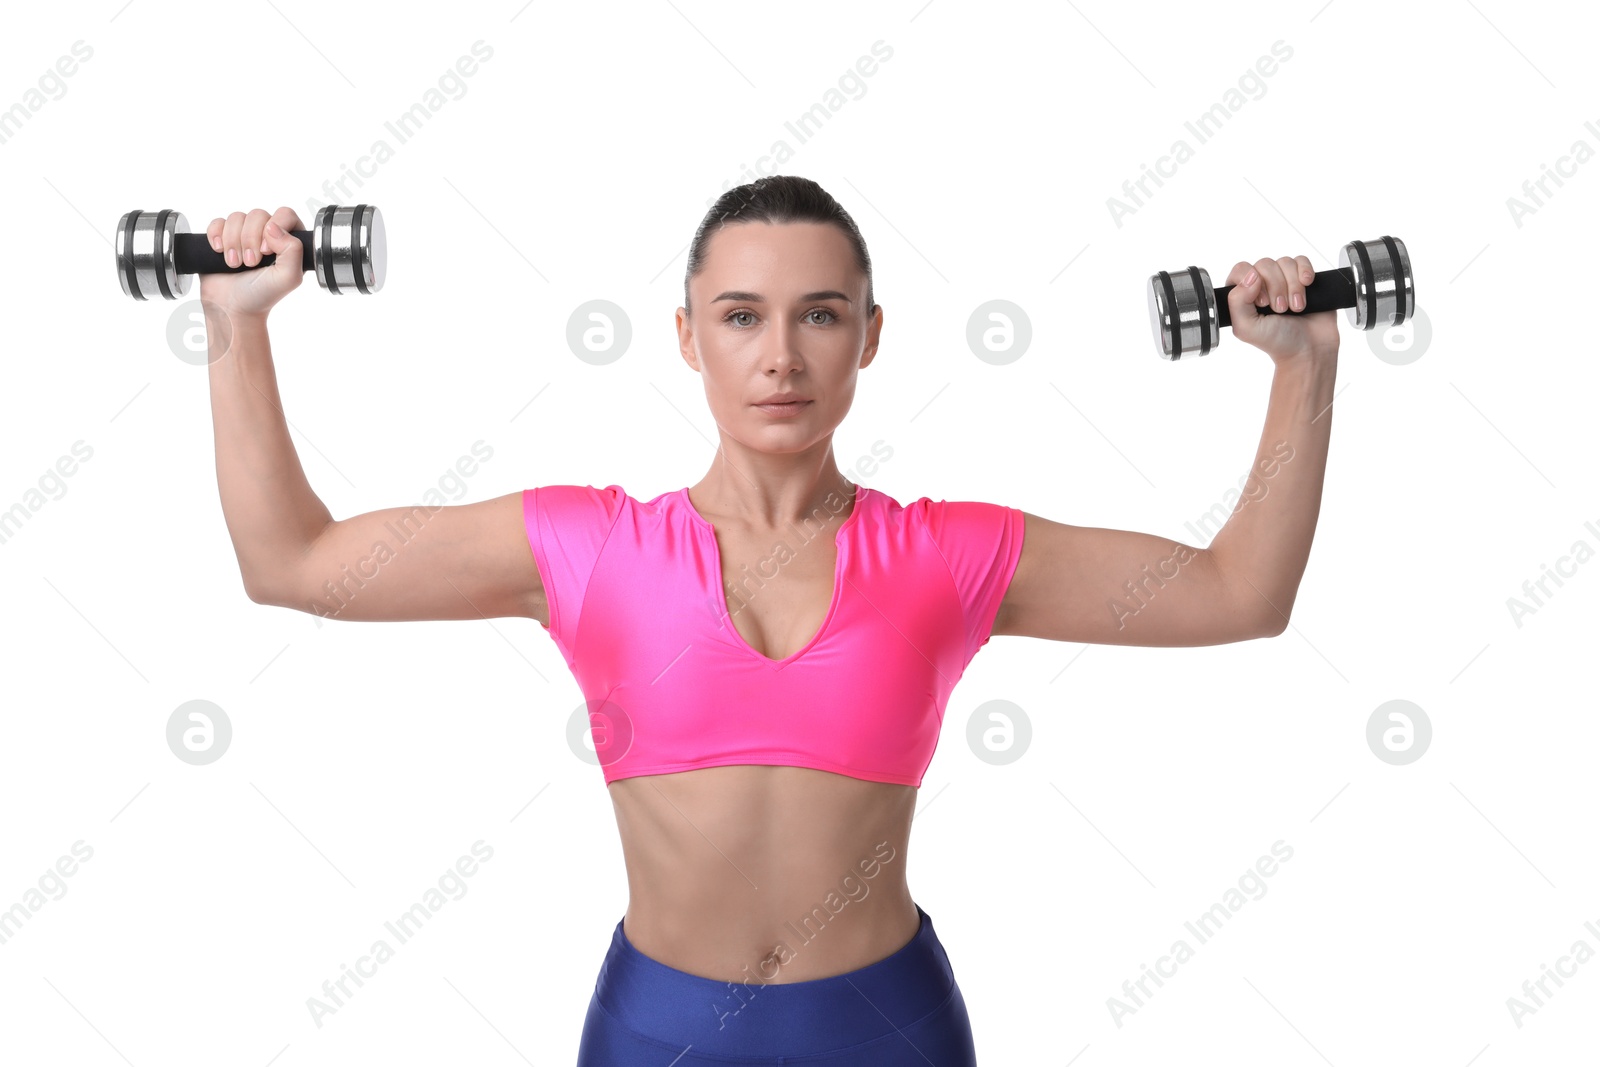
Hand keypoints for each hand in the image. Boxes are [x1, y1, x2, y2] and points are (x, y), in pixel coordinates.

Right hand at [198, 206, 304, 318]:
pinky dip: (216, 236)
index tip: (266, 252)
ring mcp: (244, 234)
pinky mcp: (222, 236)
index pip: (285, 214)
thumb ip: (293, 250)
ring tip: (235, 264)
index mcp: (289, 241)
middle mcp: (268, 234)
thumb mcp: (289, 278)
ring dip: (233, 242)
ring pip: (237, 217)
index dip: (274, 228)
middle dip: (250, 239)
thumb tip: (273, 227)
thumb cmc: (262, 295)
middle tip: (250, 263)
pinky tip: (219, 252)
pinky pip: (218, 222)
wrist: (232, 307)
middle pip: (258, 214)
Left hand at [1225, 255, 1339, 364]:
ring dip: (1292, 286)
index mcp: (1243, 295)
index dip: (1252, 282)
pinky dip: (1304, 272)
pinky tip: (1307, 286)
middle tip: (1280, 309)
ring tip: (1296, 307)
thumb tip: (1250, 276)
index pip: (1241, 270)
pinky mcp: (1303, 277)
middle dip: (1275, 287)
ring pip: (1284, 262)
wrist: (1310, 349)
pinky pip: (1302, 260)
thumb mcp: (1247, 328)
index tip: (1262, 302)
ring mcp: (1283, 280)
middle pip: (1264, 264)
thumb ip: (1237, 302)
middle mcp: (1262, 284)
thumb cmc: (1277, 341)